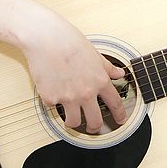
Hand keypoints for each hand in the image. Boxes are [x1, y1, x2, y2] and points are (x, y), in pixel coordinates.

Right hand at [14, 6, 126, 131]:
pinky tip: (52, 92)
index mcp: (100, 81)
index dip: (119, 115)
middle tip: (93, 128)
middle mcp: (86, 93)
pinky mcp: (50, 98)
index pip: (115, 104)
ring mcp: (68, 98)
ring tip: (71, 118)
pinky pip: (53, 108)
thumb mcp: (95, 54)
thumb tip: (119, 73)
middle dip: (96, 128)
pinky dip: (53, 103)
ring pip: (74, 123)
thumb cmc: (70, 42)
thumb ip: (107, 68)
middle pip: (95, 122)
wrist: (46, 39)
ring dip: (73, 122)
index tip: (120, 120)